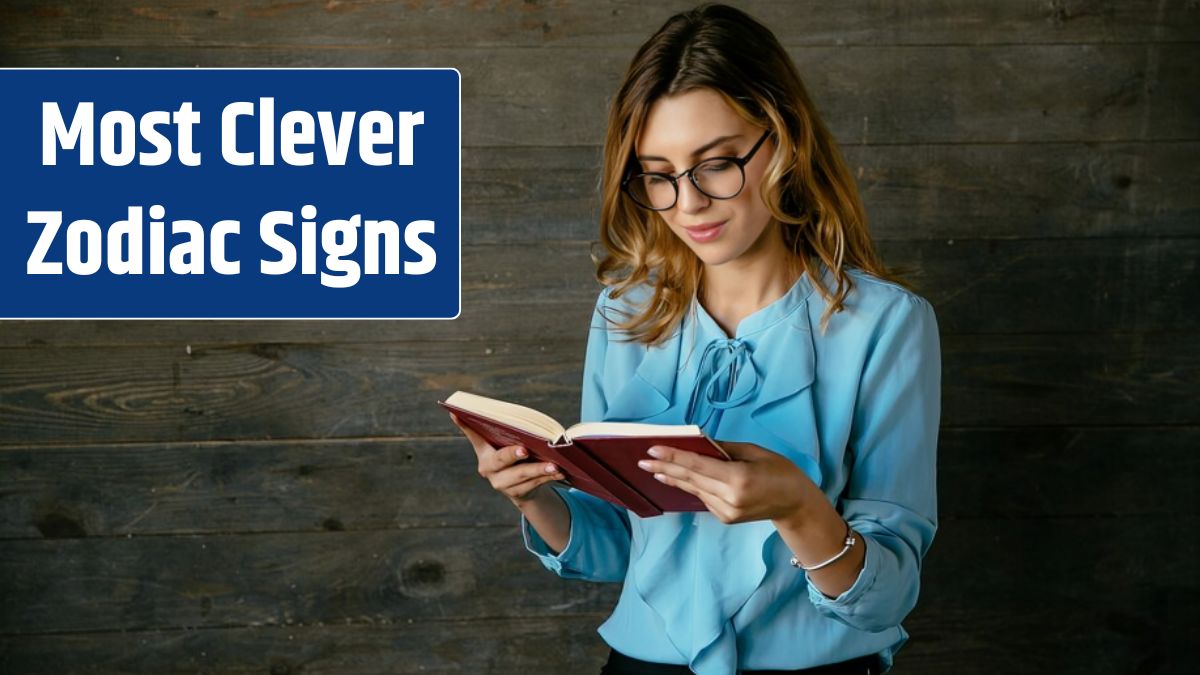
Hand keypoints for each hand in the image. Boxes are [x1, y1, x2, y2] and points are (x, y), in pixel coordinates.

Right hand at [450, 413, 564, 505]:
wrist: (522, 486)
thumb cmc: (515, 455)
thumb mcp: (508, 443)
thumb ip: (508, 432)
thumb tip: (513, 416)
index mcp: (483, 452)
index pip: (473, 435)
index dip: (465, 426)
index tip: (456, 414)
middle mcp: (488, 469)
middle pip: (500, 460)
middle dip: (512, 454)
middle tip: (525, 450)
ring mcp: (501, 484)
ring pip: (521, 476)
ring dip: (539, 470)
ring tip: (555, 465)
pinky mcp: (517, 494)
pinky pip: (533, 485)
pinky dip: (548, 477)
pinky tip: (560, 472)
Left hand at [637, 441, 821, 524]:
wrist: (795, 505)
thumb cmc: (779, 471)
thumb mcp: (754, 452)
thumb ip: (723, 449)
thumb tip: (696, 442)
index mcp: (738, 478)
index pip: (697, 465)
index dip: (673, 457)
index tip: (652, 450)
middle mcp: (729, 498)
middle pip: (690, 479)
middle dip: (664, 468)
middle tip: (642, 460)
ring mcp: (726, 512)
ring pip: (693, 490)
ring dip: (673, 478)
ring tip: (653, 468)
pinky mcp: (725, 518)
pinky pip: (703, 498)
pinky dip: (691, 486)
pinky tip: (676, 478)